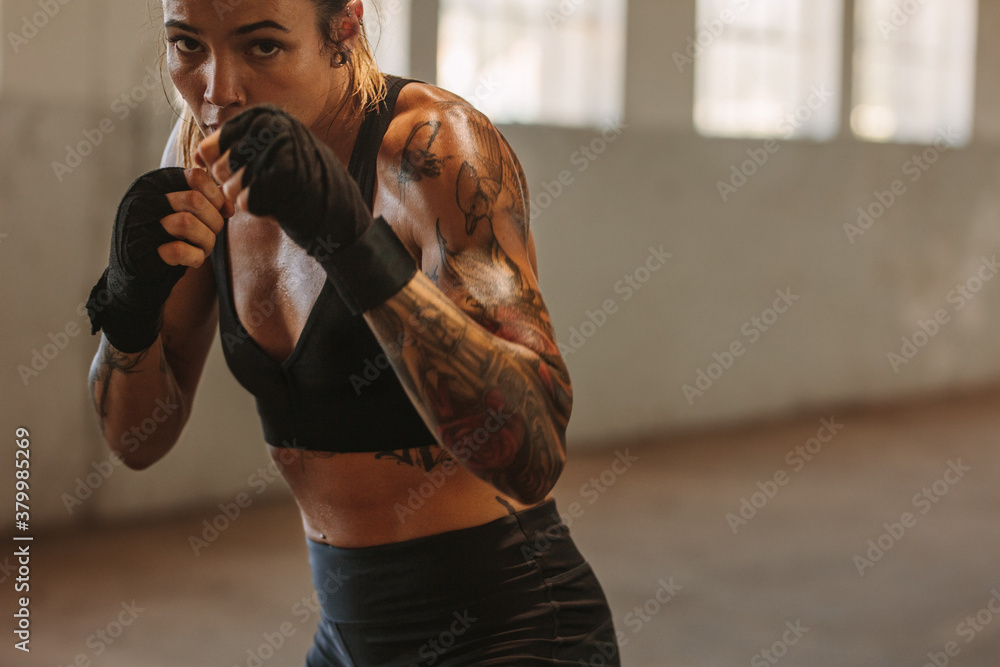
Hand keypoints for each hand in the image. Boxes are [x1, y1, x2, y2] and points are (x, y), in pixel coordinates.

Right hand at [87, 167, 231, 351]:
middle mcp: (141, 201)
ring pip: (187, 223)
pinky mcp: (140, 253)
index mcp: (152, 185)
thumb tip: (230, 206)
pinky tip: (193, 260)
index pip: (195, 176)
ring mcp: (137, 227)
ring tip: (203, 248)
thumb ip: (206, 202)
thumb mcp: (184, 212)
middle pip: (194, 200)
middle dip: (214, 221)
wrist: (137, 274)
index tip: (222, 211)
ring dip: (206, 240)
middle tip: (212, 233)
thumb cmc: (167, 238)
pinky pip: (179, 250)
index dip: (217, 195)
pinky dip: (195, 257)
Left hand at [196, 104, 372, 259]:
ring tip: (269, 195)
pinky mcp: (286, 177)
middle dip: (233, 186)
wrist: (338, 209)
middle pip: (220, 167)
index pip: (213, 146)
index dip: (221, 168)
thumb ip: (233, 149)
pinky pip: (246, 201)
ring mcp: (281, 150)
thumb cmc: (298, 181)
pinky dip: (258, 210)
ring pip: (231, 186)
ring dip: (246, 199)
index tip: (241, 173)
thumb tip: (196, 154)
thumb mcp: (266, 154)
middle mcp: (273, 126)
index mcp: (266, 115)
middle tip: (258, 188)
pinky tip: (277, 204)